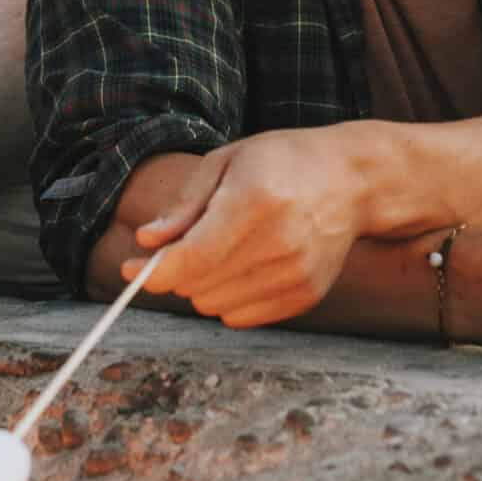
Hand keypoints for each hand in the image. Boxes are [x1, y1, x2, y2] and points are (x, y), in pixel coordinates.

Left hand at [125, 129, 370, 326]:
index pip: (190, 259)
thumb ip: (183, 206)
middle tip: (193, 240)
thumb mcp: (226, 162)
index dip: (151, 272)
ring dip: (205, 286)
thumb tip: (145, 242)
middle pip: (196, 287)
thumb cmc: (283, 162)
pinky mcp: (305, 295)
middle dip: (179, 270)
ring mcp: (294, 273)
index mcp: (252, 202)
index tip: (130, 269)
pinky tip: (247, 265)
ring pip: (214, 307)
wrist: (352, 180)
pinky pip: (241, 318)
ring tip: (227, 249)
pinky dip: (231, 298)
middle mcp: (277, 243)